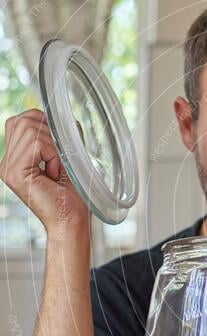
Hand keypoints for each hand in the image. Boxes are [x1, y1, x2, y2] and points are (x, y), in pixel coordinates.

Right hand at [0, 108, 88, 237]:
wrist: (72, 220)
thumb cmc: (72, 194)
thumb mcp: (66, 156)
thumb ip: (58, 136)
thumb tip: (61, 115)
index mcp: (15, 158)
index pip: (20, 121)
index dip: (43, 124)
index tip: (58, 147)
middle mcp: (6, 162)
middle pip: (23, 120)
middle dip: (49, 133)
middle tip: (58, 159)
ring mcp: (8, 168)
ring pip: (30, 129)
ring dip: (53, 146)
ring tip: (57, 168)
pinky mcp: (14, 173)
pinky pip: (37, 144)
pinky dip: (53, 155)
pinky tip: (54, 173)